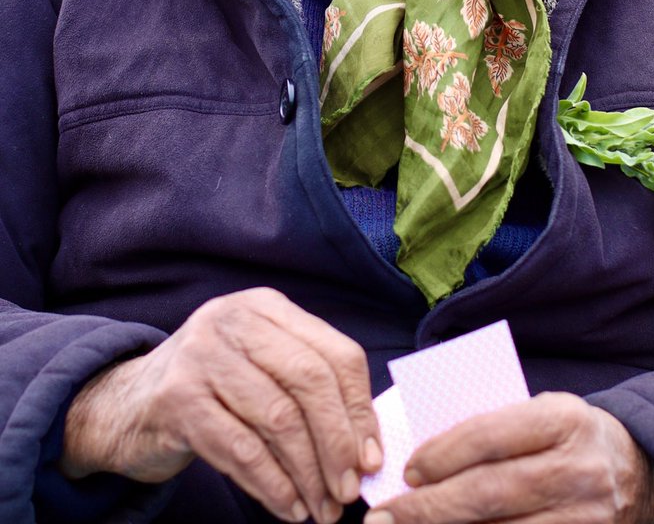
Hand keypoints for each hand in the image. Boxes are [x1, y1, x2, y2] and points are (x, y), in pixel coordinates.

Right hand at [60, 288, 382, 522]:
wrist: (124, 404)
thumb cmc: (211, 389)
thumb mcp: (259, 368)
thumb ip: (307, 391)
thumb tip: (365, 448)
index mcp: (266, 307)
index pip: (336, 353)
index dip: (359, 410)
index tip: (371, 458)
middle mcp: (235, 319)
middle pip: (310, 381)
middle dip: (338, 443)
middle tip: (349, 489)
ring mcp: (202, 356)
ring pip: (278, 418)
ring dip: (308, 474)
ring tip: (322, 508)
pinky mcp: (177, 399)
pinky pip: (240, 449)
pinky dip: (272, 485)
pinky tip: (288, 507)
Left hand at [365, 393, 653, 523]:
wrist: (646, 475)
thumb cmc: (573, 439)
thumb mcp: (545, 414)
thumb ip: (497, 428)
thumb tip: (424, 456)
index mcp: (564, 420)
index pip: (490, 436)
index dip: (443, 454)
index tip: (407, 470)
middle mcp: (577, 470)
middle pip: (489, 493)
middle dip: (429, 507)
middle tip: (385, 517)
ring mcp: (585, 518)